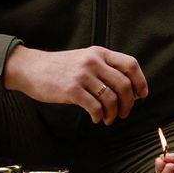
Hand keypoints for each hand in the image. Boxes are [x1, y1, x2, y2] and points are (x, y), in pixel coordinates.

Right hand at [4, 44, 148, 123]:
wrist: (31, 68)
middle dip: (128, 104)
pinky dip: (98, 116)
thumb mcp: (85, 59)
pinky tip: (95, 118)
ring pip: (111, 98)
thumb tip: (129, 90)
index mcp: (100, 53)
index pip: (130, 64)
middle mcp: (93, 62)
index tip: (141, 95)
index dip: (140, 81)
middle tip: (123, 113)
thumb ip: (104, 69)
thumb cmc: (60, 68)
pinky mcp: (72, 90)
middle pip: (124, 85)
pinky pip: (95, 107)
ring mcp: (83, 75)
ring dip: (113, 113)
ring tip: (107, 119)